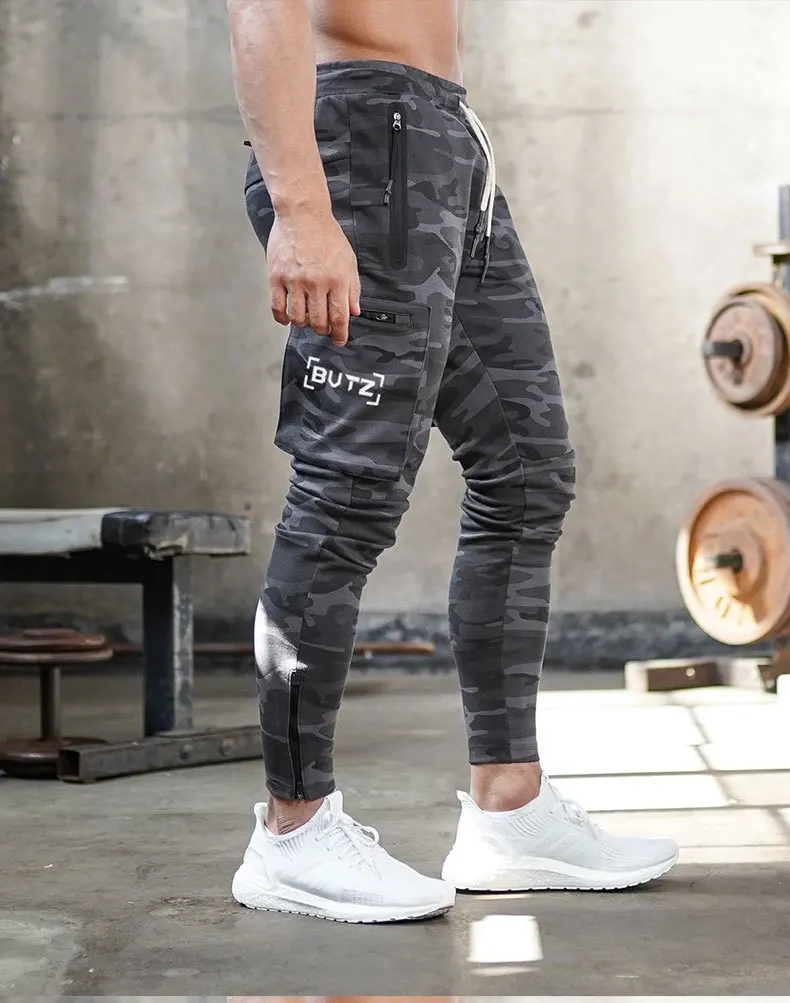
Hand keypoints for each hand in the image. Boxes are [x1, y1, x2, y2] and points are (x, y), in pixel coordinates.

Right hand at [267, 208, 360, 346]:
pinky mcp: (277, 277)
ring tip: (306, 318)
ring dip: (303, 324)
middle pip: (318, 322)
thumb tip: (354, 311)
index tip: (339, 340)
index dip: (339, 334)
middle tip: (322, 327)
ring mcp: (295, 280)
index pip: (339, 317)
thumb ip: (352, 288)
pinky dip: (282, 318)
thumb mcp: (348, 261)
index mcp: (337, 280)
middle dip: (322, 330)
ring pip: (298, 318)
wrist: (303, 215)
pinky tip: (287, 318)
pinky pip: (278, 307)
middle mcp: (316, 282)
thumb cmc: (327, 236)